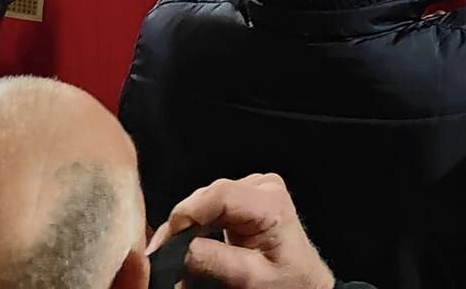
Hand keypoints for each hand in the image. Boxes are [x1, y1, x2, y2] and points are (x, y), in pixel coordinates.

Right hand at [148, 174, 334, 288]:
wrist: (303, 285)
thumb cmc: (286, 284)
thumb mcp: (249, 278)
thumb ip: (212, 261)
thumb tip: (176, 248)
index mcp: (270, 202)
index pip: (217, 195)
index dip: (185, 216)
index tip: (163, 245)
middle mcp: (262, 187)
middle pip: (205, 198)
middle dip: (181, 228)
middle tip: (163, 260)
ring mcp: (253, 190)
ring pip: (202, 203)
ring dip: (185, 231)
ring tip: (176, 260)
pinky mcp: (244, 200)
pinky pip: (209, 209)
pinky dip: (195, 230)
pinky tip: (190, 250)